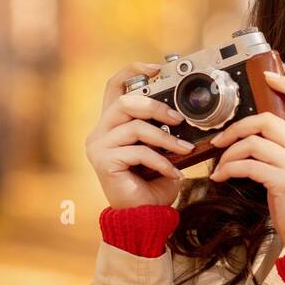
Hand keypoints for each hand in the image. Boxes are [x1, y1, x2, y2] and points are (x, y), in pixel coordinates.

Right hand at [86, 62, 195, 208]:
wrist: (144, 216)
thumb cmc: (153, 184)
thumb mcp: (161, 150)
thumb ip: (162, 130)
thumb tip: (184, 113)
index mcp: (112, 125)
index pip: (114, 87)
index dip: (133, 71)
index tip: (157, 68)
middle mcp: (100, 132)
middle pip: (125, 103)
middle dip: (156, 107)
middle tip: (179, 120)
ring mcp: (99, 147)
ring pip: (134, 127)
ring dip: (165, 138)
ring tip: (185, 150)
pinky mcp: (104, 162)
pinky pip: (138, 152)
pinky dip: (161, 161)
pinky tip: (173, 172)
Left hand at [207, 69, 284, 247]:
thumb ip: (282, 151)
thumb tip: (251, 137)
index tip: (269, 76)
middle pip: (267, 120)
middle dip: (237, 127)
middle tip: (220, 140)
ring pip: (253, 143)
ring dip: (229, 153)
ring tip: (220, 166)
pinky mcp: (283, 181)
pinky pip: (248, 165)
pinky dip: (229, 169)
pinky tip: (222, 177)